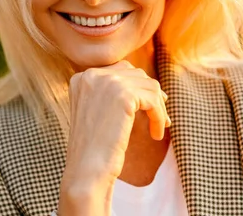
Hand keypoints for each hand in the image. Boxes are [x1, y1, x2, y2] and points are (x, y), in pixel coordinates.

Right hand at [58, 60, 169, 214]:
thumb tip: (149, 83)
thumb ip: (112, 93)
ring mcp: (106, 82)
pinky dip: (159, 116)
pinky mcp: (123, 95)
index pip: (121, 71)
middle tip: (160, 117)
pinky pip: (153, 99)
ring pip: (149, 85)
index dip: (139, 88)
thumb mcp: (98, 112)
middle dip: (151, 95)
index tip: (150, 107)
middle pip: (136, 74)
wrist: (86, 172)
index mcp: (82, 78)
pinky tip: (156, 134)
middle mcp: (91, 75)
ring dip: (158, 108)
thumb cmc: (94, 149)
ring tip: (159, 127)